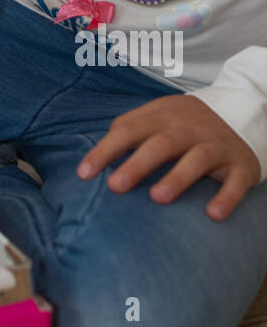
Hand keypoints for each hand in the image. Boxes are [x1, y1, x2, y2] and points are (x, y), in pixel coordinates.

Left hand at [76, 94, 260, 219]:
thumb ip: (130, 129)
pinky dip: (227, 197)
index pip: (129, 129)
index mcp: (164, 115)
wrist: (244, 112)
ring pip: (198, 158)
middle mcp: (189, 128)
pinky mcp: (241, 165)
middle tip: (115, 187)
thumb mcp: (160, 116)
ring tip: (158, 198)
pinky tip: (213, 215)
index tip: (84, 173)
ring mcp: (216, 145)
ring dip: (178, 177)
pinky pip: (236, 181)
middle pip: (161, 143)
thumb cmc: (187, 123)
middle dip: (137, 164)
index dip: (105, 150)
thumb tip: (97, 152)